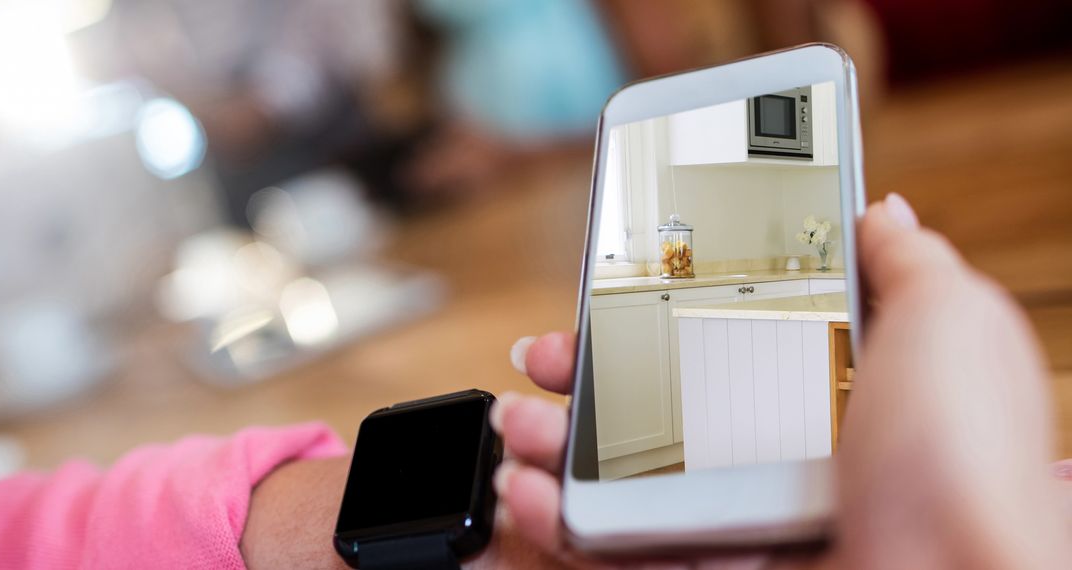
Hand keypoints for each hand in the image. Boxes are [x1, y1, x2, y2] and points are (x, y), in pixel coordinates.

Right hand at [493, 193, 1070, 567]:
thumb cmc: (963, 458)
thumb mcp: (949, 321)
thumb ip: (904, 262)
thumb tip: (876, 208)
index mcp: (817, 385)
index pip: (712, 334)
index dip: (652, 310)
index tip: (605, 292)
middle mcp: (770, 450)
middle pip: (650, 404)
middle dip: (581, 374)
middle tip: (543, 356)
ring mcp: (734, 514)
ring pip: (616, 475)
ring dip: (551, 443)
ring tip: (520, 427)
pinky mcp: (709, 566)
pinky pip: (614, 548)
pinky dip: (556, 523)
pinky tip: (528, 494)